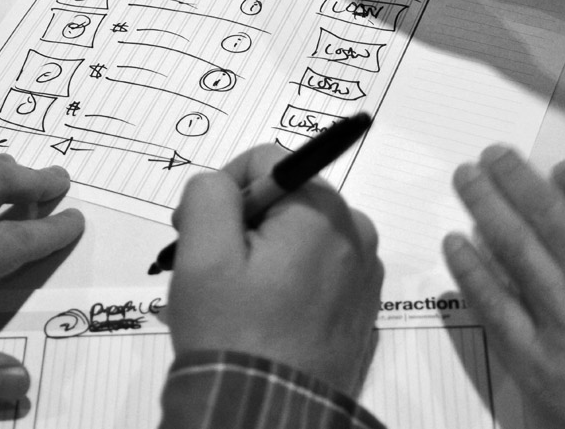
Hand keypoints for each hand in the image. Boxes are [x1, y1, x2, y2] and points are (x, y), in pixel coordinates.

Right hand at [166, 144, 382, 394]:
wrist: (271, 415)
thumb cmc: (233, 331)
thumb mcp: (202, 254)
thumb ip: (208, 194)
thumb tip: (222, 181)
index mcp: (323, 210)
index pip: (266, 161)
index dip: (223, 189)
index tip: (198, 232)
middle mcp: (356, 231)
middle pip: (286, 197)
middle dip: (244, 222)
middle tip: (214, 268)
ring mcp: (365, 271)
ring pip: (301, 233)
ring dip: (264, 251)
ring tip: (238, 297)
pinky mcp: (363, 304)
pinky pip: (320, 268)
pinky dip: (289, 278)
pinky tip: (266, 315)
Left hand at [443, 145, 564, 428]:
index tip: (563, 169)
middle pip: (549, 213)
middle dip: (515, 178)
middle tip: (491, 157)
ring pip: (513, 247)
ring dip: (485, 206)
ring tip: (466, 180)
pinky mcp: (537, 357)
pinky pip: (493, 303)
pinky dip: (470, 269)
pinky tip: (455, 245)